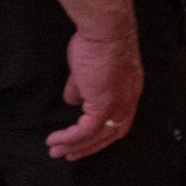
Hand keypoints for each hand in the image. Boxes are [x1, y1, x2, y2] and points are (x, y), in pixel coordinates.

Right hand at [47, 27, 141, 159]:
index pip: (120, 120)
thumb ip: (81, 87)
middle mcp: (128, 100)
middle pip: (112, 134)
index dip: (103, 133)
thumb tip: (73, 100)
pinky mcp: (104, 104)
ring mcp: (118, 103)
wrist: (105, 31)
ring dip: (76, 146)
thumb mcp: (87, 70)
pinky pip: (86, 130)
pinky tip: (56, 140)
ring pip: (98, 135)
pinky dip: (71, 138)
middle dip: (89, 147)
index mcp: (129, 91)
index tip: (86, 141)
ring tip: (56, 151)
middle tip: (70, 154)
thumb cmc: (98, 43)